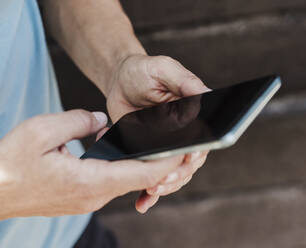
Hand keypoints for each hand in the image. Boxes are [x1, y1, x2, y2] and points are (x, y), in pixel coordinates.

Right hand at [0, 110, 184, 219]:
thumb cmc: (11, 164)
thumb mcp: (42, 131)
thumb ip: (79, 121)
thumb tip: (102, 121)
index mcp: (91, 181)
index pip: (143, 174)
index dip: (168, 162)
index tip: (186, 148)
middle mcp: (96, 196)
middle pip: (140, 179)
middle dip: (162, 163)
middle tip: (178, 142)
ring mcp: (90, 200)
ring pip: (127, 181)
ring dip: (144, 165)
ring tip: (159, 145)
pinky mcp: (83, 198)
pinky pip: (113, 183)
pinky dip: (127, 169)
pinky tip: (128, 154)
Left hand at [104, 54, 209, 212]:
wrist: (120, 81)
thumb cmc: (144, 70)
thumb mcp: (164, 68)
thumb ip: (185, 81)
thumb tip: (207, 96)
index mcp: (194, 114)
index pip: (203, 138)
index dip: (197, 151)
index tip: (188, 157)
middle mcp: (185, 133)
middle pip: (189, 162)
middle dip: (178, 174)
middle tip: (161, 181)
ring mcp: (168, 146)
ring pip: (174, 174)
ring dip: (165, 186)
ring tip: (150, 190)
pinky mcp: (151, 153)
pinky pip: (154, 175)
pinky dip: (151, 192)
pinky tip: (143, 201)